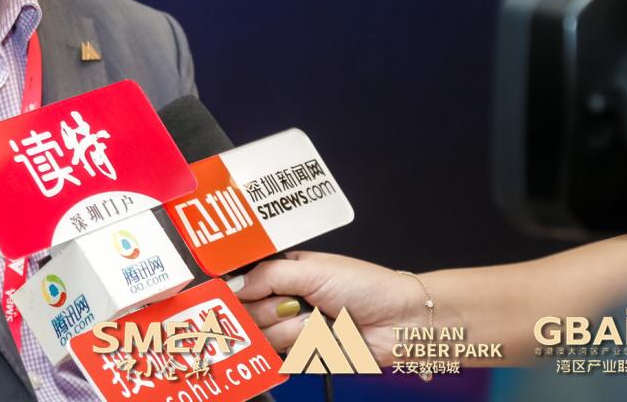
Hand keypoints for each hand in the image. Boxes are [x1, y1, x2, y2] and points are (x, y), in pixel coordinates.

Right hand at [234, 251, 428, 366]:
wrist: (400, 321)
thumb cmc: (366, 286)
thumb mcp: (313, 269)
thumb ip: (269, 275)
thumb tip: (235, 285)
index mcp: (284, 272)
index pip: (244, 283)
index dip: (234, 292)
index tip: (225, 297)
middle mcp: (285, 300)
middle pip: (250, 314)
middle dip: (271, 311)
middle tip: (295, 305)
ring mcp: (296, 329)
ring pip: (268, 337)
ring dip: (295, 329)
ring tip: (322, 320)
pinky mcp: (308, 354)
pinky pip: (289, 357)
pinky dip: (307, 348)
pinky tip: (326, 338)